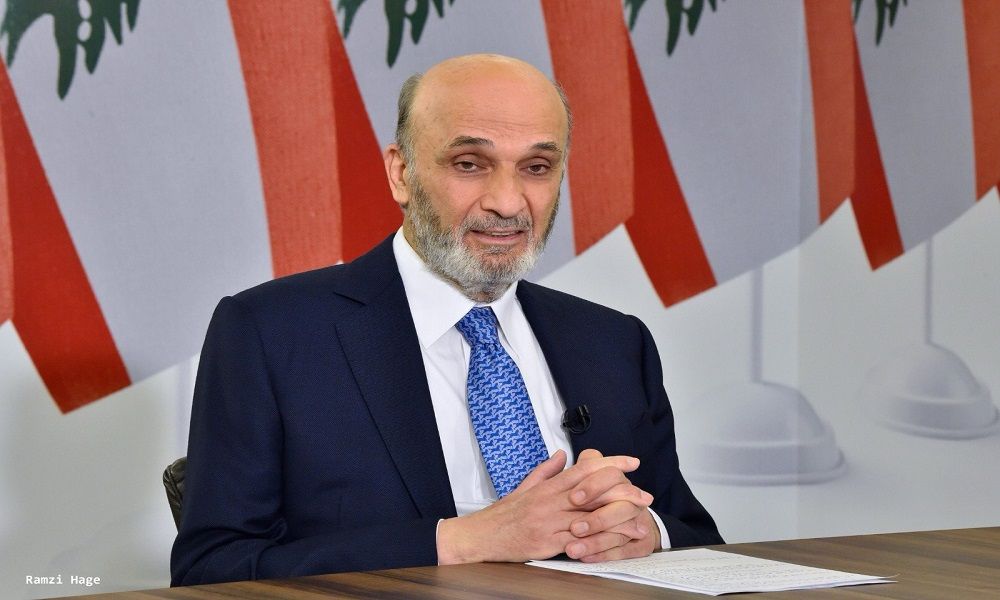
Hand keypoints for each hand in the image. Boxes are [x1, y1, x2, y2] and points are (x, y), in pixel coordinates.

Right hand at [437, 449, 641, 563]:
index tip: (631, 462)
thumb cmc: (503, 514)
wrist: (480, 537)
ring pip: (590, 517)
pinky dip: (598, 541)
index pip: (584, 469)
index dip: (610, 463)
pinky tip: (615, 542)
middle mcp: (551, 502)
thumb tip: (561, 456)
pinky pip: (578, 541)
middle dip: (623, 492)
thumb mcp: (523, 487)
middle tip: (644, 494)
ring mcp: (550, 523)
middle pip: (594, 492)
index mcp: (547, 487)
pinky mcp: (547, 544)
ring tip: (639, 520)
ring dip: (618, 519)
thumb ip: (545, 471)